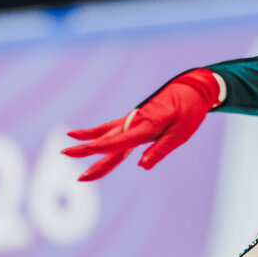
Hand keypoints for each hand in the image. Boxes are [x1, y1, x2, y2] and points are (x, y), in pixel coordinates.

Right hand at [61, 68, 221, 180]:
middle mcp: (135, 123)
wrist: (191, 90)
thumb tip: (141, 166)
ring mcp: (132, 120)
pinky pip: (110, 128)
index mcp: (146, 126)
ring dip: (87, 144)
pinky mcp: (133, 119)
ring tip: (66, 149)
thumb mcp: (180, 134)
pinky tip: (80, 135)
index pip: (120, 141)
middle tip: (69, 162)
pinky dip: (95, 132)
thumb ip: (160, 150)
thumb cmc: (188, 113)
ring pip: (105, 136)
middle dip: (87, 152)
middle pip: (108, 142)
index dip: (102, 149)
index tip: (86, 153)